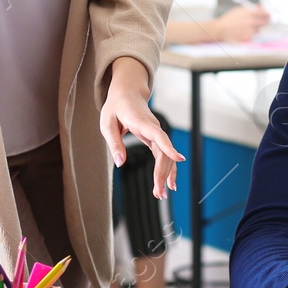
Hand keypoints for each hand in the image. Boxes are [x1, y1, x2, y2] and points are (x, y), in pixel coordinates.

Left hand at [100, 58, 184, 199]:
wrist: (127, 94)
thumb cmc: (115, 108)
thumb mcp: (107, 124)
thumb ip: (114, 143)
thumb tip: (120, 164)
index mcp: (141, 122)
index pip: (159, 135)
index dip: (169, 147)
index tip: (180, 159)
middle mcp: (153, 128)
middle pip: (163, 152)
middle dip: (162, 173)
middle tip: (159, 193)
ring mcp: (156, 133)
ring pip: (166, 155)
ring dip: (166, 174)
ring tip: (163, 194)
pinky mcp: (155, 138)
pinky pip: (164, 155)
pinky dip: (166, 169)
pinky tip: (168, 183)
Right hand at [210, 4, 269, 41]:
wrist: (219, 29)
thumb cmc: (228, 19)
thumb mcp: (239, 10)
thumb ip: (251, 8)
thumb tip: (262, 6)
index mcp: (248, 12)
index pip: (264, 12)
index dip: (269, 13)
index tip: (271, 14)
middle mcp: (250, 21)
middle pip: (265, 22)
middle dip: (266, 21)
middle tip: (265, 21)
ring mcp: (249, 30)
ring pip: (259, 29)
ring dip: (257, 28)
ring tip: (247, 26)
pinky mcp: (247, 38)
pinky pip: (254, 35)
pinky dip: (251, 34)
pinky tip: (243, 32)